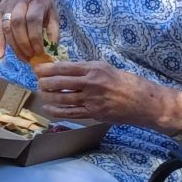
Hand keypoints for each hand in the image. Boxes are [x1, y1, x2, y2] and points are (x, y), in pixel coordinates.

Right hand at [0, 0, 60, 63]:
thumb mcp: (51, 6)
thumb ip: (53, 25)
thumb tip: (52, 44)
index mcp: (36, 0)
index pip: (33, 19)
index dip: (35, 37)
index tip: (40, 51)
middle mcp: (20, 2)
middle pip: (18, 24)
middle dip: (24, 43)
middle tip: (31, 56)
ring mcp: (7, 7)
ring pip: (6, 27)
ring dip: (13, 45)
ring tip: (22, 57)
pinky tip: (0, 55)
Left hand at [35, 60, 162, 125]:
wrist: (145, 102)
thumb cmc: (126, 82)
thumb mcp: (106, 68)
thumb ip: (86, 69)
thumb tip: (65, 69)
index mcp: (94, 69)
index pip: (64, 68)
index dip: (48, 69)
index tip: (37, 69)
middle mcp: (92, 83)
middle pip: (60, 83)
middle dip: (45, 83)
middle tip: (38, 82)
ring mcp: (93, 99)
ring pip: (63, 98)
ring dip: (49, 96)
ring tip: (41, 93)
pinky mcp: (95, 113)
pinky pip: (71, 113)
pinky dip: (57, 111)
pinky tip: (49, 108)